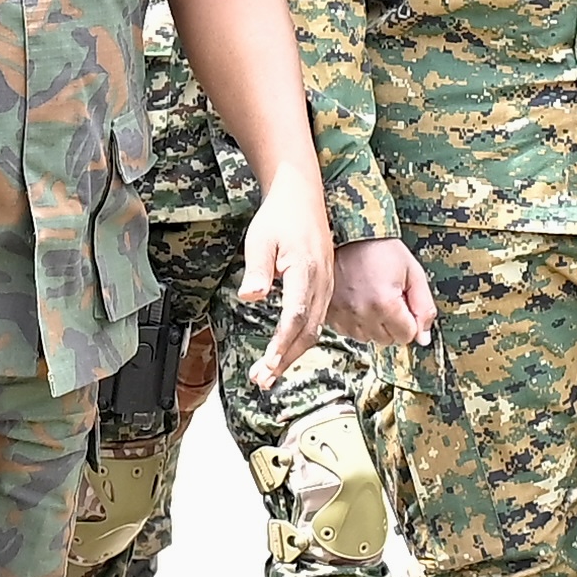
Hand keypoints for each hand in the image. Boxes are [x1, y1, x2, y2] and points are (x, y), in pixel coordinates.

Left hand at [237, 178, 337, 382]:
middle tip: (262, 380)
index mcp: (306, 271)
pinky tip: (284, 352)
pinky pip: (316, 320)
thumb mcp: (260, 239)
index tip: (268, 364)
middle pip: (307, 331)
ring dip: (292, 354)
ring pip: (313, 329)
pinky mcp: (324, 287)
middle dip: (285, 359)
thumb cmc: (279, 217)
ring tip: (268, 374)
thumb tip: (251, 296)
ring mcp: (325, 286)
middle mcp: (321, 282)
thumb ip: (257, 269)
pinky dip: (300, 340)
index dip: (282, 343)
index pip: (294, 315)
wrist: (301, 196)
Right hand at [327, 237, 436, 346]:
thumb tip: (423, 338)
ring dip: (374, 324)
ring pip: (368, 338)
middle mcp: (362, 314)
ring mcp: (343, 316)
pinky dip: (357, 321)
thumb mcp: (413, 272)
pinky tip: (359, 301)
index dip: (410, 318)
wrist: (347, 235)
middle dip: (393, 322)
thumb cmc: (380, 249)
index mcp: (385, 304)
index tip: (403, 299)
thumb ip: (424, 306)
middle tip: (388, 295)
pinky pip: (349, 332)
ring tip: (372, 297)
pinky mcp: (330, 314)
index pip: (407, 336)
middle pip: (388, 340)